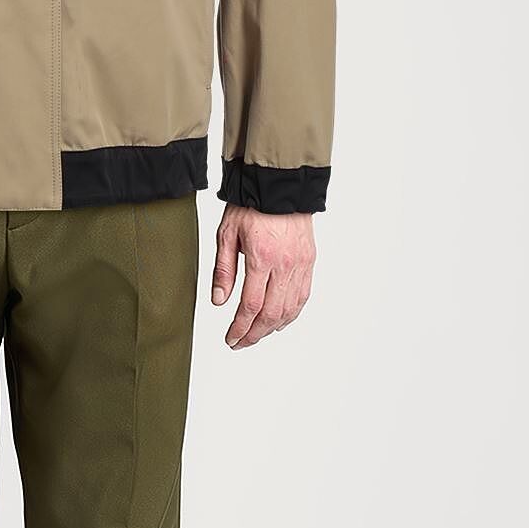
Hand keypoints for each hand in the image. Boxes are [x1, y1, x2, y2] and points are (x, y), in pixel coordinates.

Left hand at [210, 206, 315, 349]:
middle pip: (272, 314)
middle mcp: (285, 265)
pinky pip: (303, 296)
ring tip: (256, 335)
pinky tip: (279, 321)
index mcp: (262, 258)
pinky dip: (291, 314)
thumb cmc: (251, 205)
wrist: (280, 184)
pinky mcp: (309, 261)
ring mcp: (301, 264)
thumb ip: (223, 270)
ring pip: (290, 309)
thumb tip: (219, 301)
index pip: (251, 306)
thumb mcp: (227, 234)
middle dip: (254, 334)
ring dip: (272, 328)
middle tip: (240, 343)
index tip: (230, 339)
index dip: (240, 328)